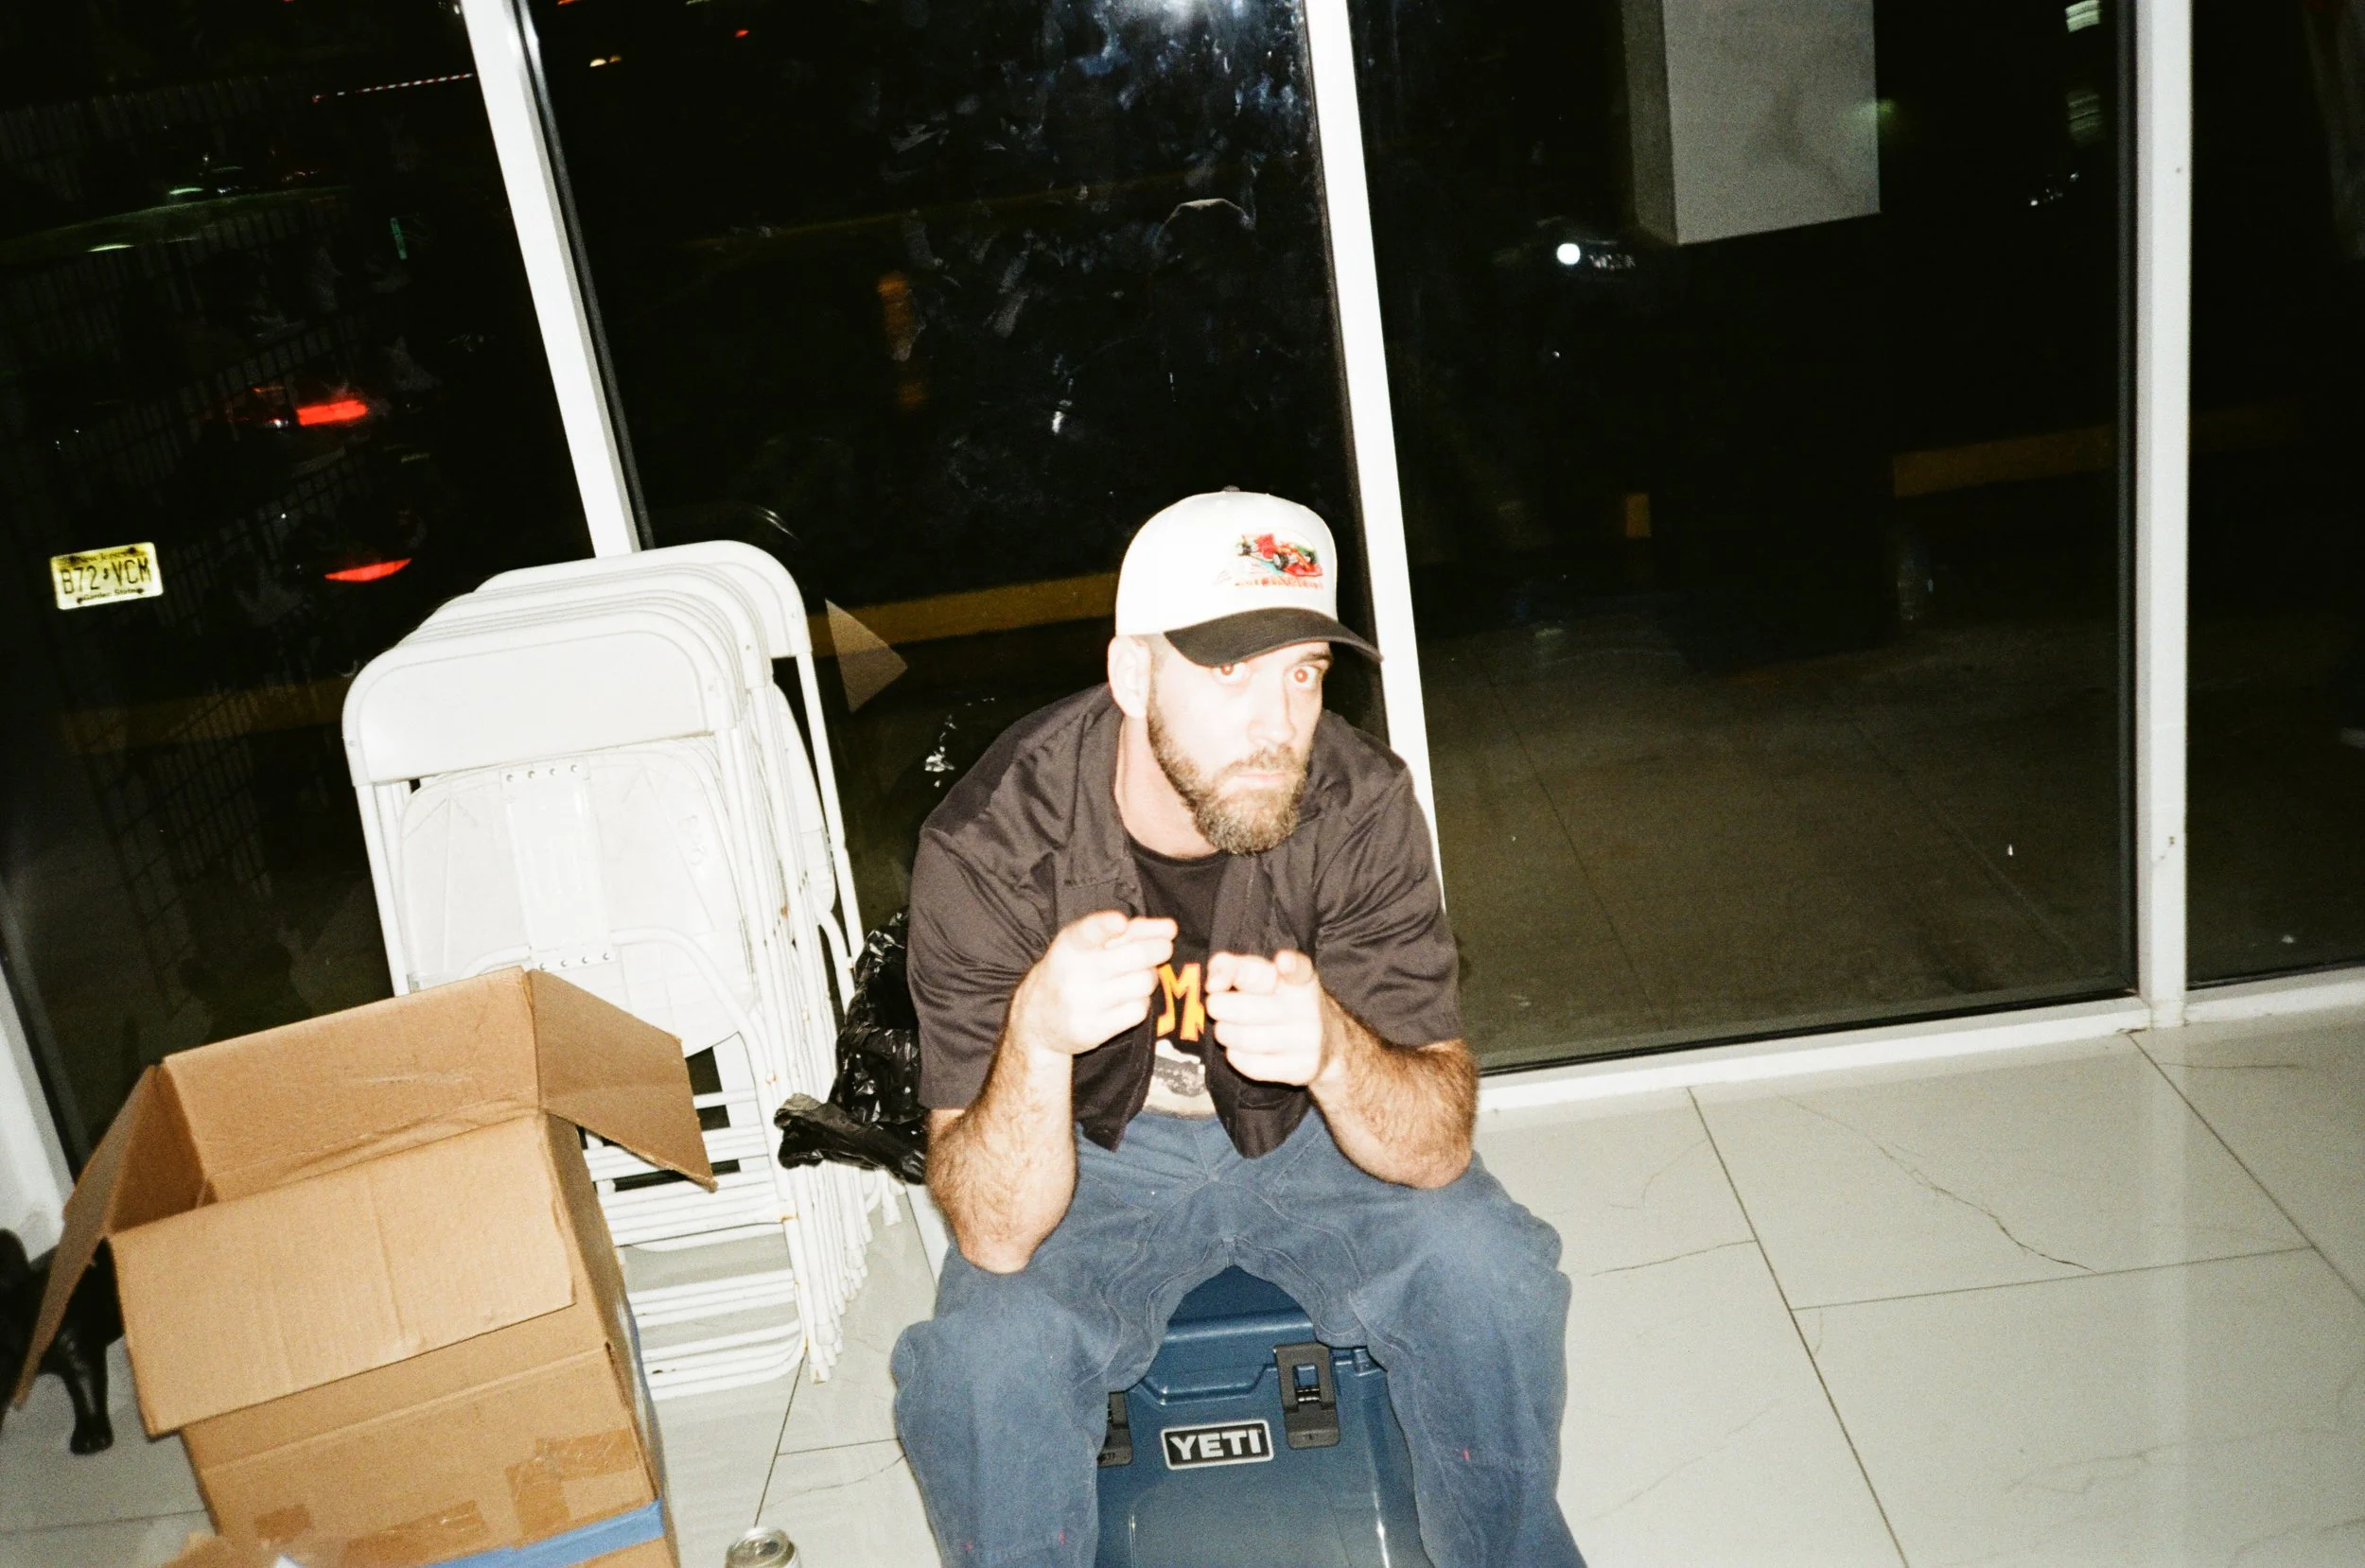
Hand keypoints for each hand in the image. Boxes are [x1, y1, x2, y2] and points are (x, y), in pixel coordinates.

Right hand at [1008, 911, 1176, 1058]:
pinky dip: (1141, 1002)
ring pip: (1144, 982)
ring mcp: (1083, 1004)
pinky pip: (1139, 1010)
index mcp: (1070, 945)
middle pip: (1136, 957)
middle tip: (1163, 948)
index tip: (1120, 922)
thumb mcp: (1088, 943)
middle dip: (1158, 949)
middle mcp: (1073, 974)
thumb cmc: (1073, 970)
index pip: (1088, 932)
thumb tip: (1169, 929)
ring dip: (1148, 976)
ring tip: (1137, 975)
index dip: (1105, 925)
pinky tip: (1128, 998)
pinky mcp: (1094, 1030)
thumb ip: (1128, 930)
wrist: (1037, 1018)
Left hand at [1205, 950, 1331, 1087]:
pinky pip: (1251, 1066)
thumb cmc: (1281, 1001)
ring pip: (1244, 1039)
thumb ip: (1232, 966)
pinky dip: (1235, 1056)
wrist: (1328, 1042)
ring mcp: (1308, 1040)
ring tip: (1226, 1028)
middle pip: (1247, 1009)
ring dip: (1224, 1032)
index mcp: (1302, 979)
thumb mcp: (1264, 975)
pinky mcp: (1302, 1068)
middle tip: (1217, 1006)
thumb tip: (1213, 983)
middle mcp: (1310, 1007)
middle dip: (1220, 1007)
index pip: (1298, 969)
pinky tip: (1240, 1048)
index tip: (1282, 962)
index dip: (1289, 965)